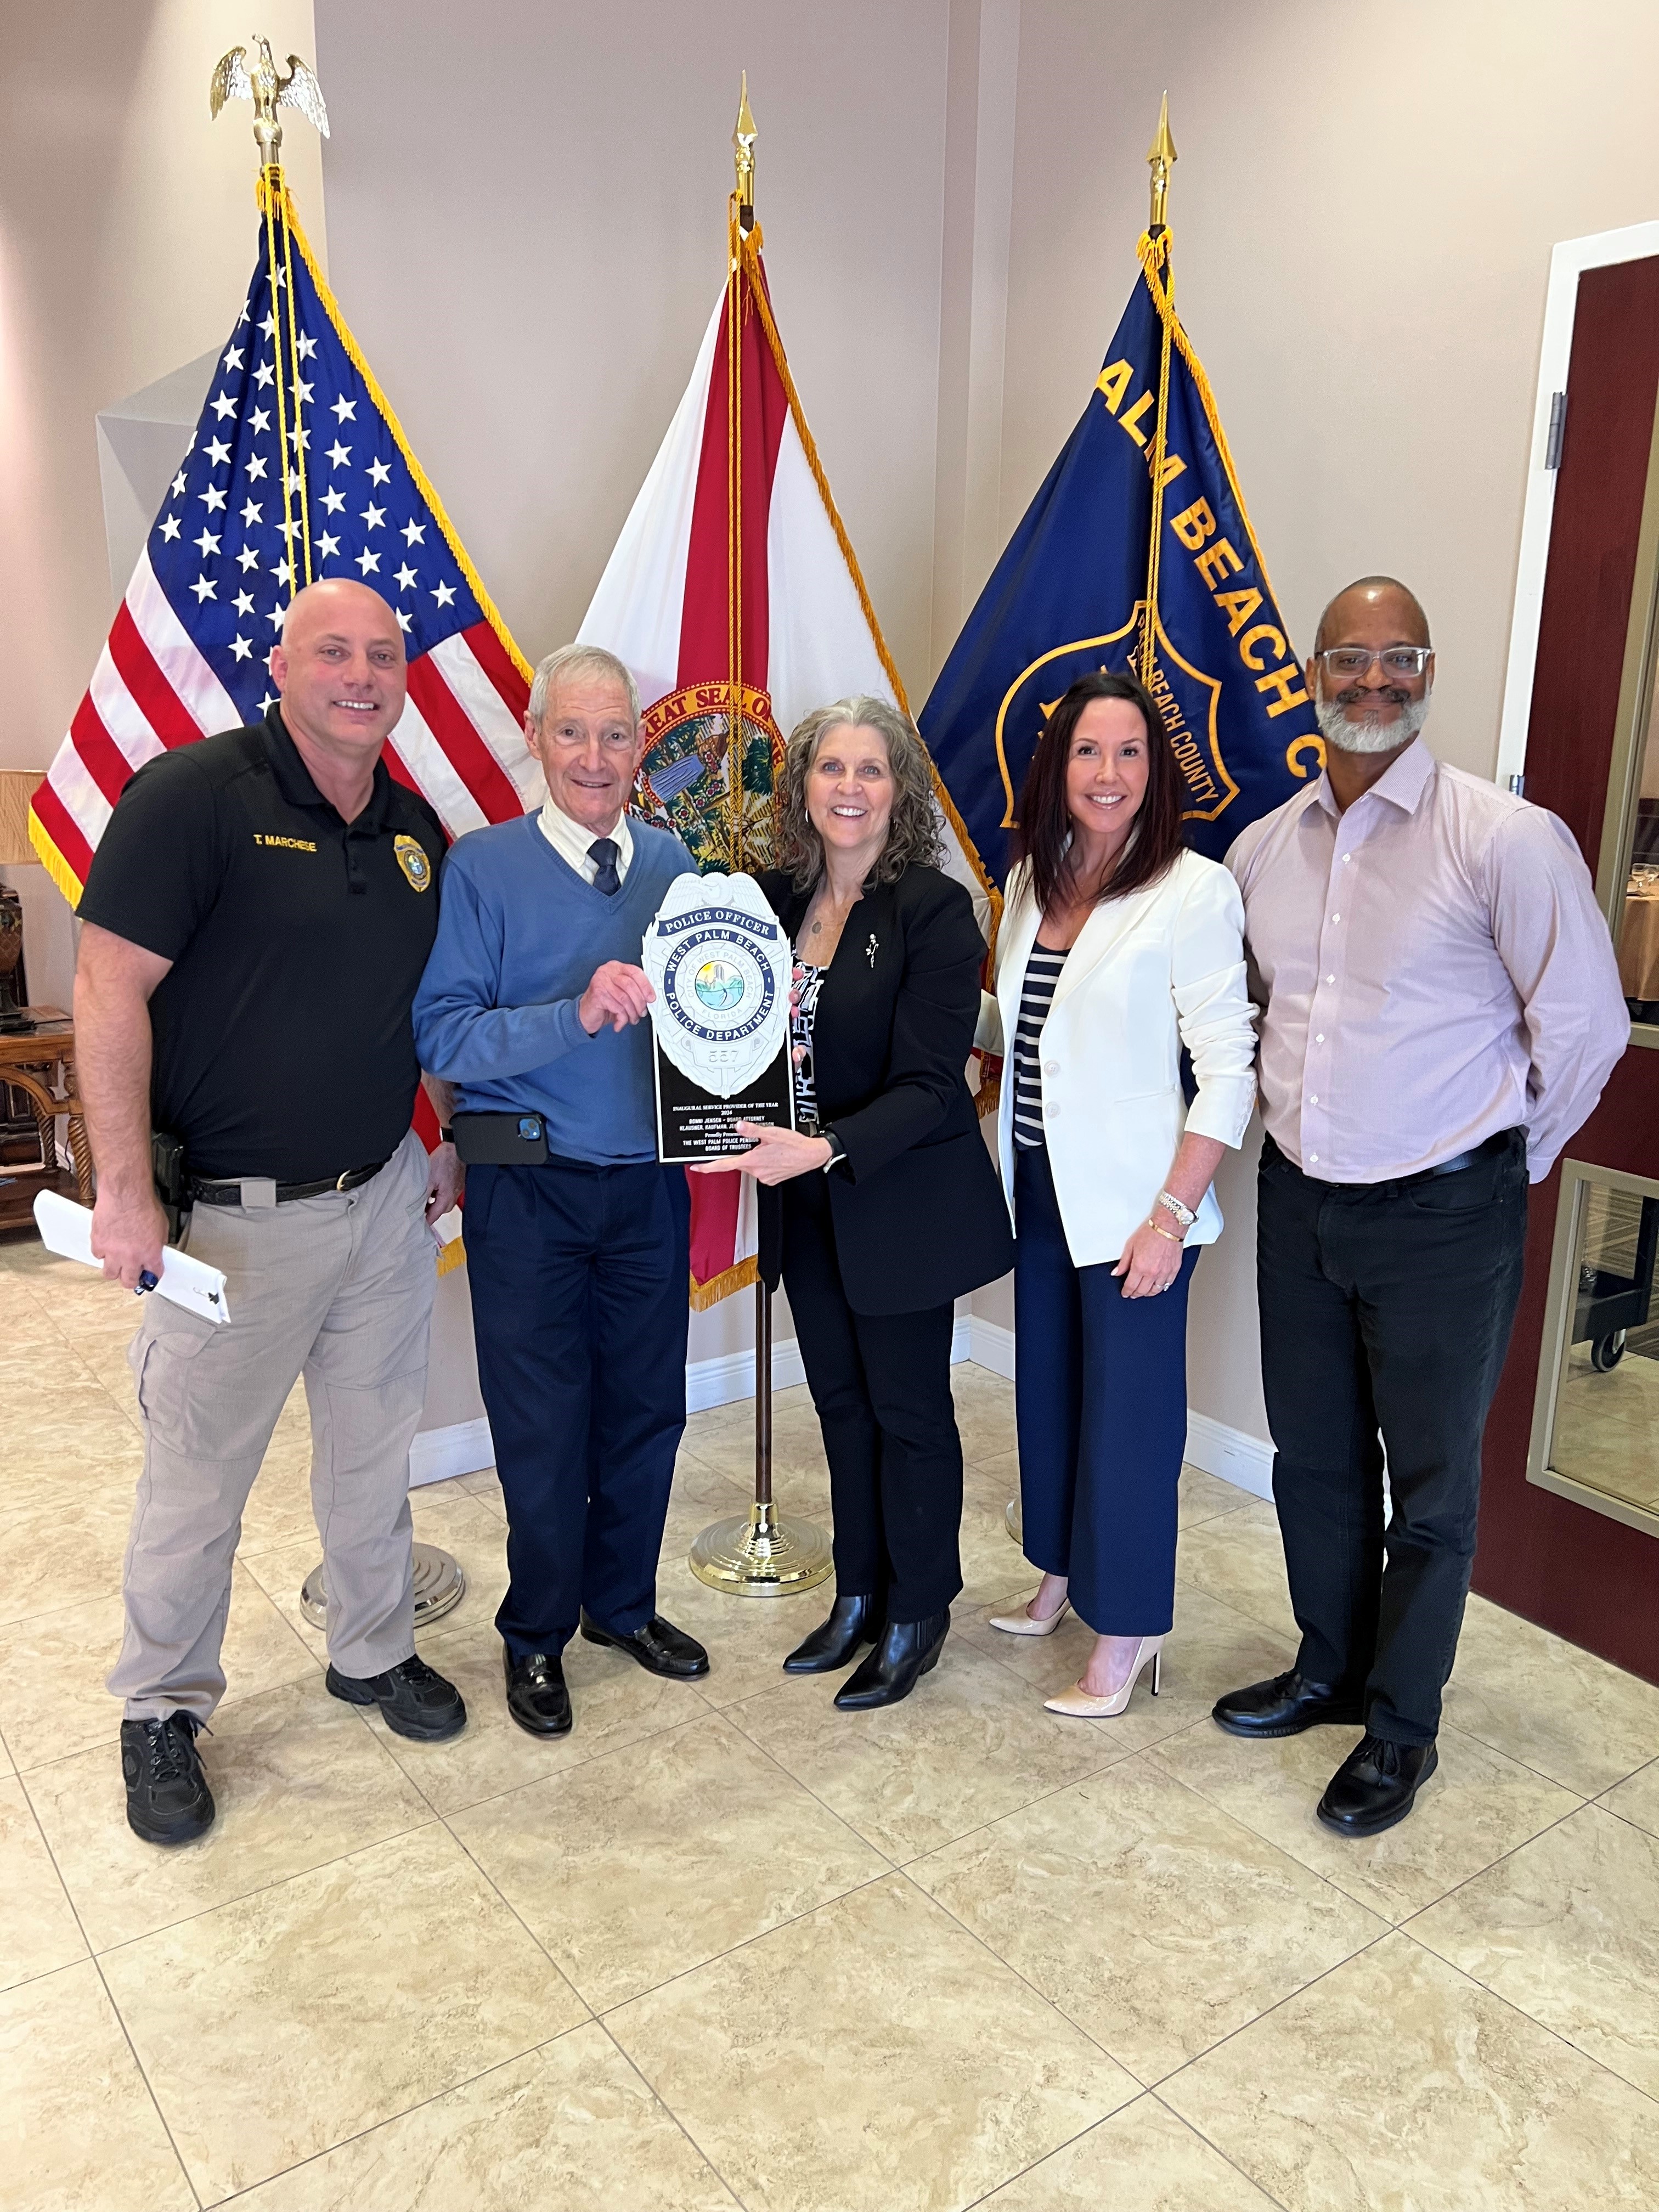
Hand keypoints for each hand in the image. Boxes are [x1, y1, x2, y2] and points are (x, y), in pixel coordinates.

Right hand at [90, 1183, 167, 1291]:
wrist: (125, 1193)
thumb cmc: (143, 1204)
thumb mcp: (161, 1226)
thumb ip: (157, 1243)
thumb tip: (154, 1248)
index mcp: (150, 1253)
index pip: (153, 1276)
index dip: (151, 1277)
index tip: (149, 1277)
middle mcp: (132, 1257)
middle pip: (128, 1282)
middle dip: (131, 1279)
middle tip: (131, 1274)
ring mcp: (113, 1252)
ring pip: (110, 1274)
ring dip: (114, 1269)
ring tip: (117, 1261)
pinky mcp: (98, 1244)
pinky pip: (98, 1256)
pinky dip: (101, 1252)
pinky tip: (107, 1243)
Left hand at [423, 1140, 463, 1224]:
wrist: (454, 1148)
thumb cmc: (444, 1160)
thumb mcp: (428, 1179)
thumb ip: (423, 1196)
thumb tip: (417, 1207)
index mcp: (447, 1197)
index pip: (435, 1215)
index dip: (426, 1222)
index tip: (419, 1228)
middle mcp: (454, 1195)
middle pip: (441, 1211)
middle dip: (431, 1213)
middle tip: (420, 1213)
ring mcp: (457, 1189)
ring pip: (444, 1203)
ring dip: (435, 1204)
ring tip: (425, 1200)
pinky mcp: (457, 1183)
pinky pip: (447, 1195)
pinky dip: (439, 1196)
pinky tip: (433, 1190)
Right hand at [578, 962, 654, 1034]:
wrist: (585, 1014)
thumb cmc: (605, 1003)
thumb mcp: (621, 993)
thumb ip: (634, 990)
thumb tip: (650, 997)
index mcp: (616, 967)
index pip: (635, 971)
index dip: (646, 986)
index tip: (651, 998)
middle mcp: (607, 971)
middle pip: (630, 985)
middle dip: (640, 1002)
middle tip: (642, 1012)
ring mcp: (600, 982)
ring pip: (625, 998)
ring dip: (632, 1013)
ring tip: (631, 1019)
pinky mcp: (597, 995)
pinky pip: (617, 1008)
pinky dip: (622, 1019)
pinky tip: (620, 1023)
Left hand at [689, 1121, 833, 1184]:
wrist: (812, 1155)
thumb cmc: (795, 1145)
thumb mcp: (772, 1132)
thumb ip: (752, 1130)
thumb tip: (738, 1126)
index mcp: (753, 1160)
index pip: (724, 1165)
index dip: (708, 1166)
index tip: (697, 1167)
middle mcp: (757, 1171)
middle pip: (740, 1161)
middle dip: (744, 1152)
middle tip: (757, 1143)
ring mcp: (765, 1177)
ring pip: (751, 1165)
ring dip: (755, 1156)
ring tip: (771, 1148)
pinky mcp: (772, 1179)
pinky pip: (761, 1170)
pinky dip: (764, 1162)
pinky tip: (775, 1155)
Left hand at [1112, 1217, 1183, 1298]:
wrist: (1168, 1227)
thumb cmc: (1151, 1233)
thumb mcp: (1131, 1245)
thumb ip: (1123, 1262)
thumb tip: (1116, 1272)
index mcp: (1140, 1267)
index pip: (1131, 1286)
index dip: (1126, 1292)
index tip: (1125, 1293)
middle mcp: (1152, 1272)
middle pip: (1142, 1291)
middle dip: (1135, 1294)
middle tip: (1132, 1294)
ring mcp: (1164, 1273)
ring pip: (1155, 1290)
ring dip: (1148, 1293)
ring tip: (1144, 1292)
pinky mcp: (1174, 1270)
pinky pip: (1167, 1284)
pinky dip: (1161, 1288)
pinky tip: (1157, 1286)